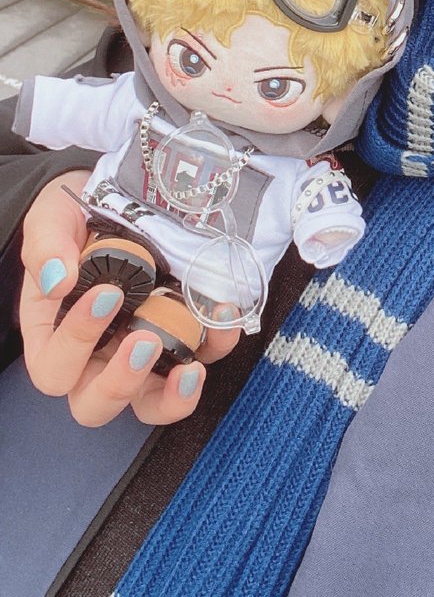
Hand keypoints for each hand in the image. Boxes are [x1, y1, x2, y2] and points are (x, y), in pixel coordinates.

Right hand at [19, 170, 240, 426]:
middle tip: (144, 340)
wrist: (121, 192)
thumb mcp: (53, 219)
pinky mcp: (184, 339)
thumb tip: (58, 281)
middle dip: (121, 382)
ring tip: (191, 369)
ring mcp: (143, 352)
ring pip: (152, 404)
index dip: (76, 342)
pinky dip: (216, 346)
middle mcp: (96, 356)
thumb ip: (47, 247)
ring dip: (172, 397)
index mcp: (54, 335)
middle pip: (96, 404)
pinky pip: (203, 358)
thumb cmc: (77, 216)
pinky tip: (223, 317)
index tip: (108, 293)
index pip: (54, 367)